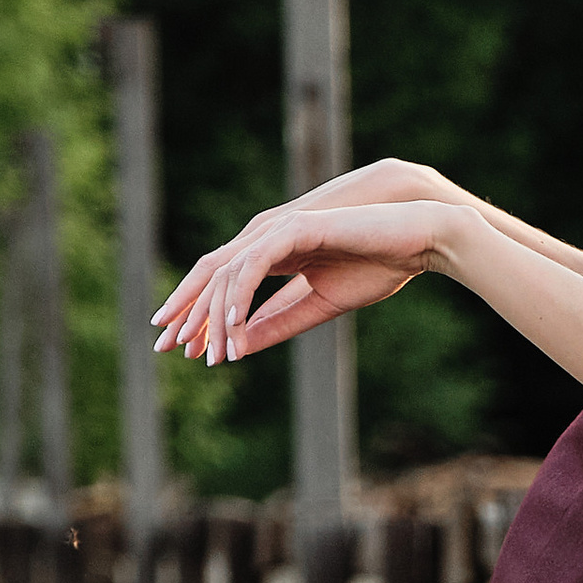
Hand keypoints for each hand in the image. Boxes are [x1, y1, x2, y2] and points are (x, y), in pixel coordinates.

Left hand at [153, 196, 455, 366]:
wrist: (415, 237)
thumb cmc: (376, 265)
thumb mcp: (319, 304)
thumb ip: (279, 322)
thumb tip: (241, 345)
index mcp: (272, 254)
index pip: (222, 284)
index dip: (200, 315)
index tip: (186, 349)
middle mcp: (266, 239)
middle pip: (210, 274)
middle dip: (187, 312)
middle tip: (166, 348)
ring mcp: (277, 230)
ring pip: (226, 273)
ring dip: (213, 316)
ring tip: (209, 352)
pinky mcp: (294, 229)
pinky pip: (254, 266)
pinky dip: (240, 297)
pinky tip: (232, 326)